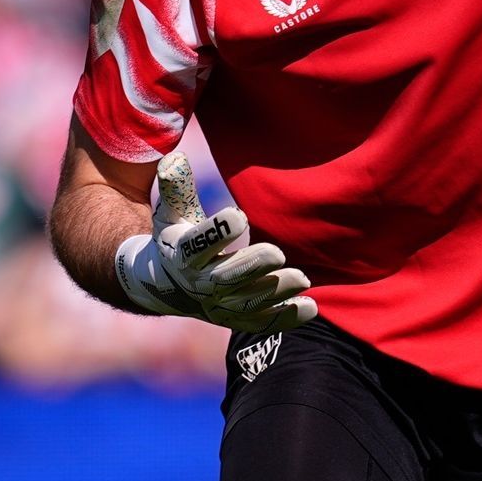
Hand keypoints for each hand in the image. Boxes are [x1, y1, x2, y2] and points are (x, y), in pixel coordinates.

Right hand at [114, 152, 317, 332]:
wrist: (170, 283)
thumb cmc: (179, 235)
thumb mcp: (173, 211)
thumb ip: (176, 186)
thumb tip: (176, 158)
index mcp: (183, 255)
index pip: (196, 245)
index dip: (216, 233)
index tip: (239, 216)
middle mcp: (200, 285)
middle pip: (224, 280)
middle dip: (251, 267)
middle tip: (278, 253)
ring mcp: (219, 306)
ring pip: (247, 304)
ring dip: (275, 292)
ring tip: (303, 278)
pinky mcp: (237, 319)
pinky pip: (262, 322)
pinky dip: (285, 317)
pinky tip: (311, 307)